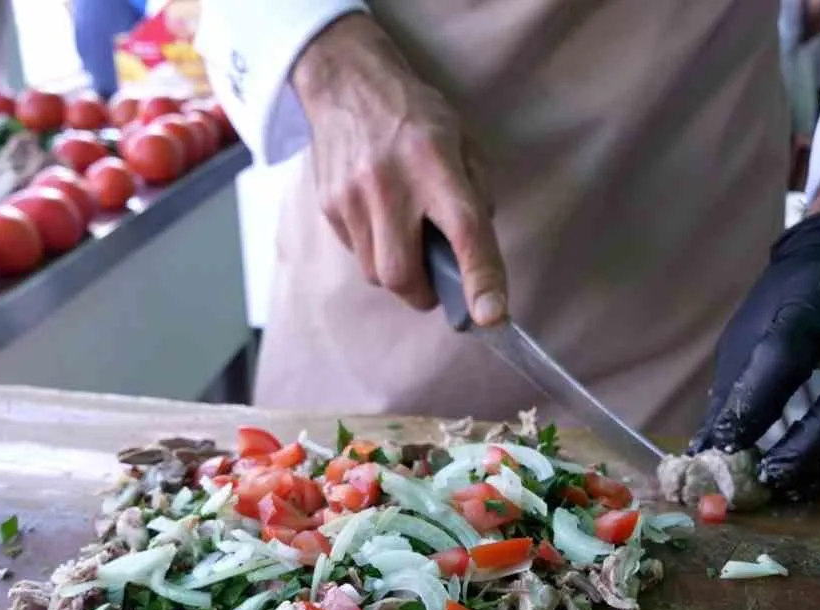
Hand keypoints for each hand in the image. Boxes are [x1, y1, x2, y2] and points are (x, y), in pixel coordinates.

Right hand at [291, 14, 505, 323]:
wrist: (347, 84)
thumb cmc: (415, 115)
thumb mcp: (462, 142)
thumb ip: (475, 197)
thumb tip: (477, 256)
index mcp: (434, 164)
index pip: (463, 231)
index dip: (480, 279)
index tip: (491, 316)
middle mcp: (389, 185)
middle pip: (402, 274)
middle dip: (424, 292)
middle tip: (437, 282)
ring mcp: (351, 198)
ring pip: (376, 273)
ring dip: (399, 271)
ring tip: (406, 238)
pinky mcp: (328, 207)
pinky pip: (357, 253)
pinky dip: (375, 251)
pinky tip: (381, 219)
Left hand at [691, 208, 819, 500]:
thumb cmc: (788, 306)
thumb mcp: (749, 333)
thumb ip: (730, 397)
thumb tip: (705, 459)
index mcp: (813, 304)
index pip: (787, 357)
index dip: (756, 407)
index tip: (727, 448)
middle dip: (812, 446)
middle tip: (771, 478)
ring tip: (791, 486)